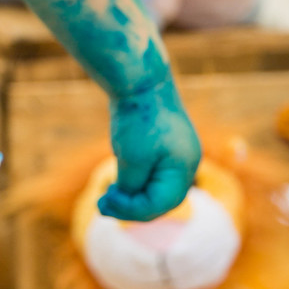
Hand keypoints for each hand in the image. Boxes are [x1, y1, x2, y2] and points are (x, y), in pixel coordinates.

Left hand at [99, 73, 201, 222]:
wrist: (140, 78)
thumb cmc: (137, 118)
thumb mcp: (131, 157)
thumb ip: (131, 186)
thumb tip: (126, 203)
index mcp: (184, 168)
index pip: (160, 204)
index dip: (132, 210)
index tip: (105, 201)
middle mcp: (186, 163)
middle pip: (161, 199)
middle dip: (132, 206)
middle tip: (102, 205)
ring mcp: (177, 153)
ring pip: (156, 187)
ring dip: (132, 195)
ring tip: (106, 196)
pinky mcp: (166, 144)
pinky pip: (153, 172)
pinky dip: (135, 180)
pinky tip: (116, 180)